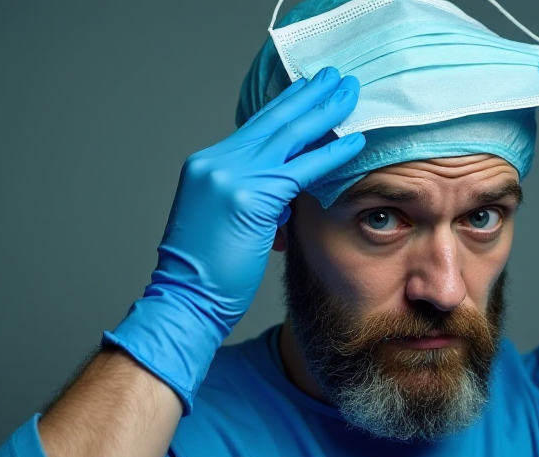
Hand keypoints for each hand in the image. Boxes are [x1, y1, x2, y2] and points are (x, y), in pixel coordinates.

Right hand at [104, 67, 364, 412]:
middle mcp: (216, 163)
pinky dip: (330, 154)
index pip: (255, 127)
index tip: (311, 88)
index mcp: (207, 166)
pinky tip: (354, 141)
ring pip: (288, 135)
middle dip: (309, 96)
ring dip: (324, 112)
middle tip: (337, 76)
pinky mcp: (249, 197)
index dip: (287, 105)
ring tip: (349, 93)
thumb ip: (253, 196)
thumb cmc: (207, 272)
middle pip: (272, 121)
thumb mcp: (226, 220)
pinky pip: (300, 169)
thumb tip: (286, 190)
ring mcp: (229, 176)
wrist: (184, 299)